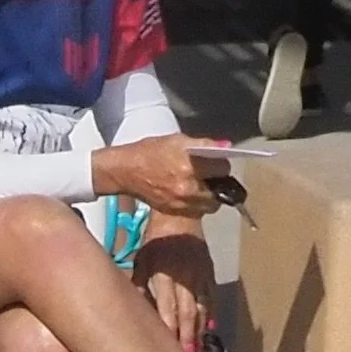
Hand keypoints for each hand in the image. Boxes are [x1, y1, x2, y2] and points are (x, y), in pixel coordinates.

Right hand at [91, 132, 223, 216]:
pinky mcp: (175, 210)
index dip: (220, 163)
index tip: (213, 161)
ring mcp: (181, 202)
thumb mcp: (177, 141)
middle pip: (221, 189)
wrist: (123, 171)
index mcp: (190, 168)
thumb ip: (204, 144)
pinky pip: (197, 210)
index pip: (223, 168)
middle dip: (217, 181)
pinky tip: (189, 193)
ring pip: (212, 203)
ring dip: (211, 195)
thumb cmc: (148, 152)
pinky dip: (198, 202)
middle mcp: (188, 188)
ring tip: (201, 185)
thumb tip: (226, 146)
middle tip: (208, 174)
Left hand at [134, 221, 214, 351]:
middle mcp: (185, 278)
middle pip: (187, 311)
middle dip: (187, 334)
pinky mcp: (210, 273)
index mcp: (165, 274)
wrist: (181, 217)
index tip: (168, 345)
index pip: (168, 306)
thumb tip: (135, 308)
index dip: (169, 326)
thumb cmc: (155, 239)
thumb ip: (139, 285)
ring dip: (199, 328)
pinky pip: (211, 297)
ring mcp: (200, 276)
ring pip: (202, 307)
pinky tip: (210, 328)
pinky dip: (210, 313)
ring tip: (198, 347)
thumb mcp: (141, 260)